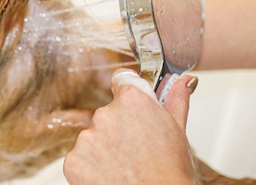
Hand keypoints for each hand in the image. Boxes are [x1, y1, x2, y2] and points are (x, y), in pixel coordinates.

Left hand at [63, 69, 197, 184]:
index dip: (129, 95)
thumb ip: (175, 100)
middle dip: (119, 127)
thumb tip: (181, 82)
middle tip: (136, 149)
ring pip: (93, 136)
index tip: (134, 108)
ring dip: (104, 148)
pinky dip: (92, 167)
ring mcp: (87, 138)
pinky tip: (111, 175)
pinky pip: (81, 157)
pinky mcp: (74, 160)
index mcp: (132, 100)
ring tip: (126, 165)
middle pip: (108, 113)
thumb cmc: (170, 173)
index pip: (122, 80)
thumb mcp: (178, 132)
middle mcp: (105, 113)